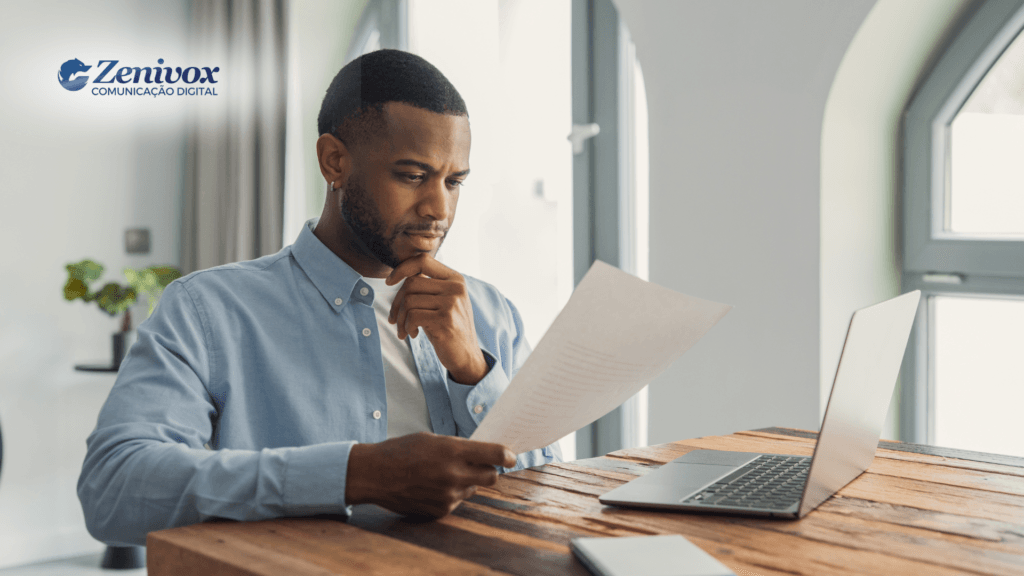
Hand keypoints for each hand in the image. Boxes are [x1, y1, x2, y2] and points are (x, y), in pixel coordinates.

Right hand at [345, 433, 516, 517]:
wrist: (375, 475)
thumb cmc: (401, 451)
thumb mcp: (432, 439)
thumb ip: (458, 447)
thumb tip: (481, 454)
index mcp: (453, 450)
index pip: (496, 455)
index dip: (508, 456)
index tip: (510, 456)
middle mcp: (454, 474)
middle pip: (492, 477)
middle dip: (489, 470)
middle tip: (479, 465)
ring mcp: (448, 495)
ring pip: (473, 489)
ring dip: (466, 482)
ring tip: (442, 474)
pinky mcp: (441, 510)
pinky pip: (457, 501)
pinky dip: (451, 494)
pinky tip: (432, 486)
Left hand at [386, 254, 487, 383]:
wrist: (467, 355)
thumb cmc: (449, 328)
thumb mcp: (444, 302)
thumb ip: (428, 287)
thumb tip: (398, 275)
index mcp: (455, 279)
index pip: (422, 261)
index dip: (402, 268)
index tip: (389, 282)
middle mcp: (455, 288)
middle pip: (411, 283)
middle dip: (396, 303)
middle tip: (394, 319)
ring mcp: (452, 304)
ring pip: (409, 301)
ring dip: (400, 319)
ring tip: (403, 330)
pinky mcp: (445, 320)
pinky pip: (413, 317)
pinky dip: (407, 327)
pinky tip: (412, 334)